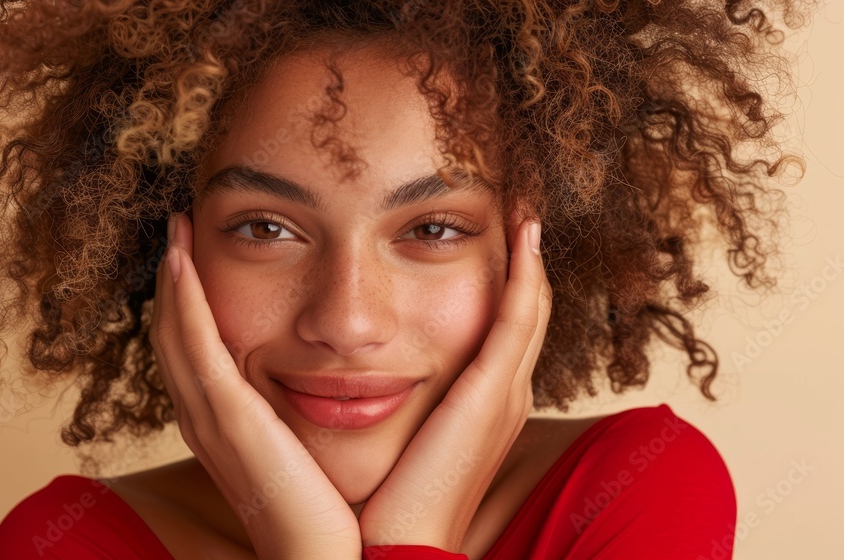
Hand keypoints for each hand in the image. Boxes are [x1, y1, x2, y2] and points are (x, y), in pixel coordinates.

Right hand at [149, 212, 360, 559]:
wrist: (329, 558)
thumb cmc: (332, 510)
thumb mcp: (310, 450)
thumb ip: (305, 414)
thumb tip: (333, 379)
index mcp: (225, 425)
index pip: (196, 351)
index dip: (190, 302)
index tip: (199, 255)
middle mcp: (206, 419)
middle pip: (174, 335)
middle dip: (172, 281)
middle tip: (178, 229)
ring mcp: (210, 418)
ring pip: (174, 332)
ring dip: (171, 278)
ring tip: (178, 229)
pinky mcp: (227, 418)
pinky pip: (194, 346)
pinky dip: (182, 300)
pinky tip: (180, 258)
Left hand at [358, 216, 551, 551]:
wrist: (396, 549)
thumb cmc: (387, 497)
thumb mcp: (396, 437)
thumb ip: (394, 401)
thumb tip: (360, 373)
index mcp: (483, 405)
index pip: (504, 328)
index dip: (507, 281)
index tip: (495, 234)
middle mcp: (506, 395)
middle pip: (527, 310)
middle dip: (526, 259)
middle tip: (520, 208)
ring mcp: (506, 393)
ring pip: (531, 305)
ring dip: (530, 254)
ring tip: (525, 207)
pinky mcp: (494, 394)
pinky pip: (521, 316)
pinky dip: (527, 272)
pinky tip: (523, 229)